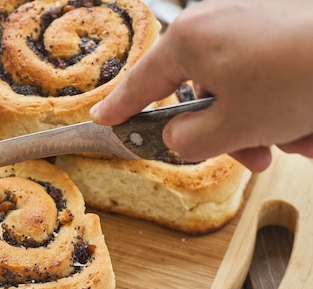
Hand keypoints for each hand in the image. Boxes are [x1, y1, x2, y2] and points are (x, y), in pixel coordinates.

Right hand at [90, 0, 312, 170]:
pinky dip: (286, 107)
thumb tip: (178, 139)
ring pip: (240, 92)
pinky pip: (270, 79)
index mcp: (190, 41)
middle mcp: (217, 24)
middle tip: (248, 157)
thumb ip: (186, 141)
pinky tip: (311, 122)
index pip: (140, 82)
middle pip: (200, 94)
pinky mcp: (284, 30)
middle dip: (227, 134)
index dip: (119, 106)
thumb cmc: (296, 80)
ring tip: (296, 140)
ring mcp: (253, 24)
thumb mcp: (230, 127)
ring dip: (263, 127)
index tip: (103, 118)